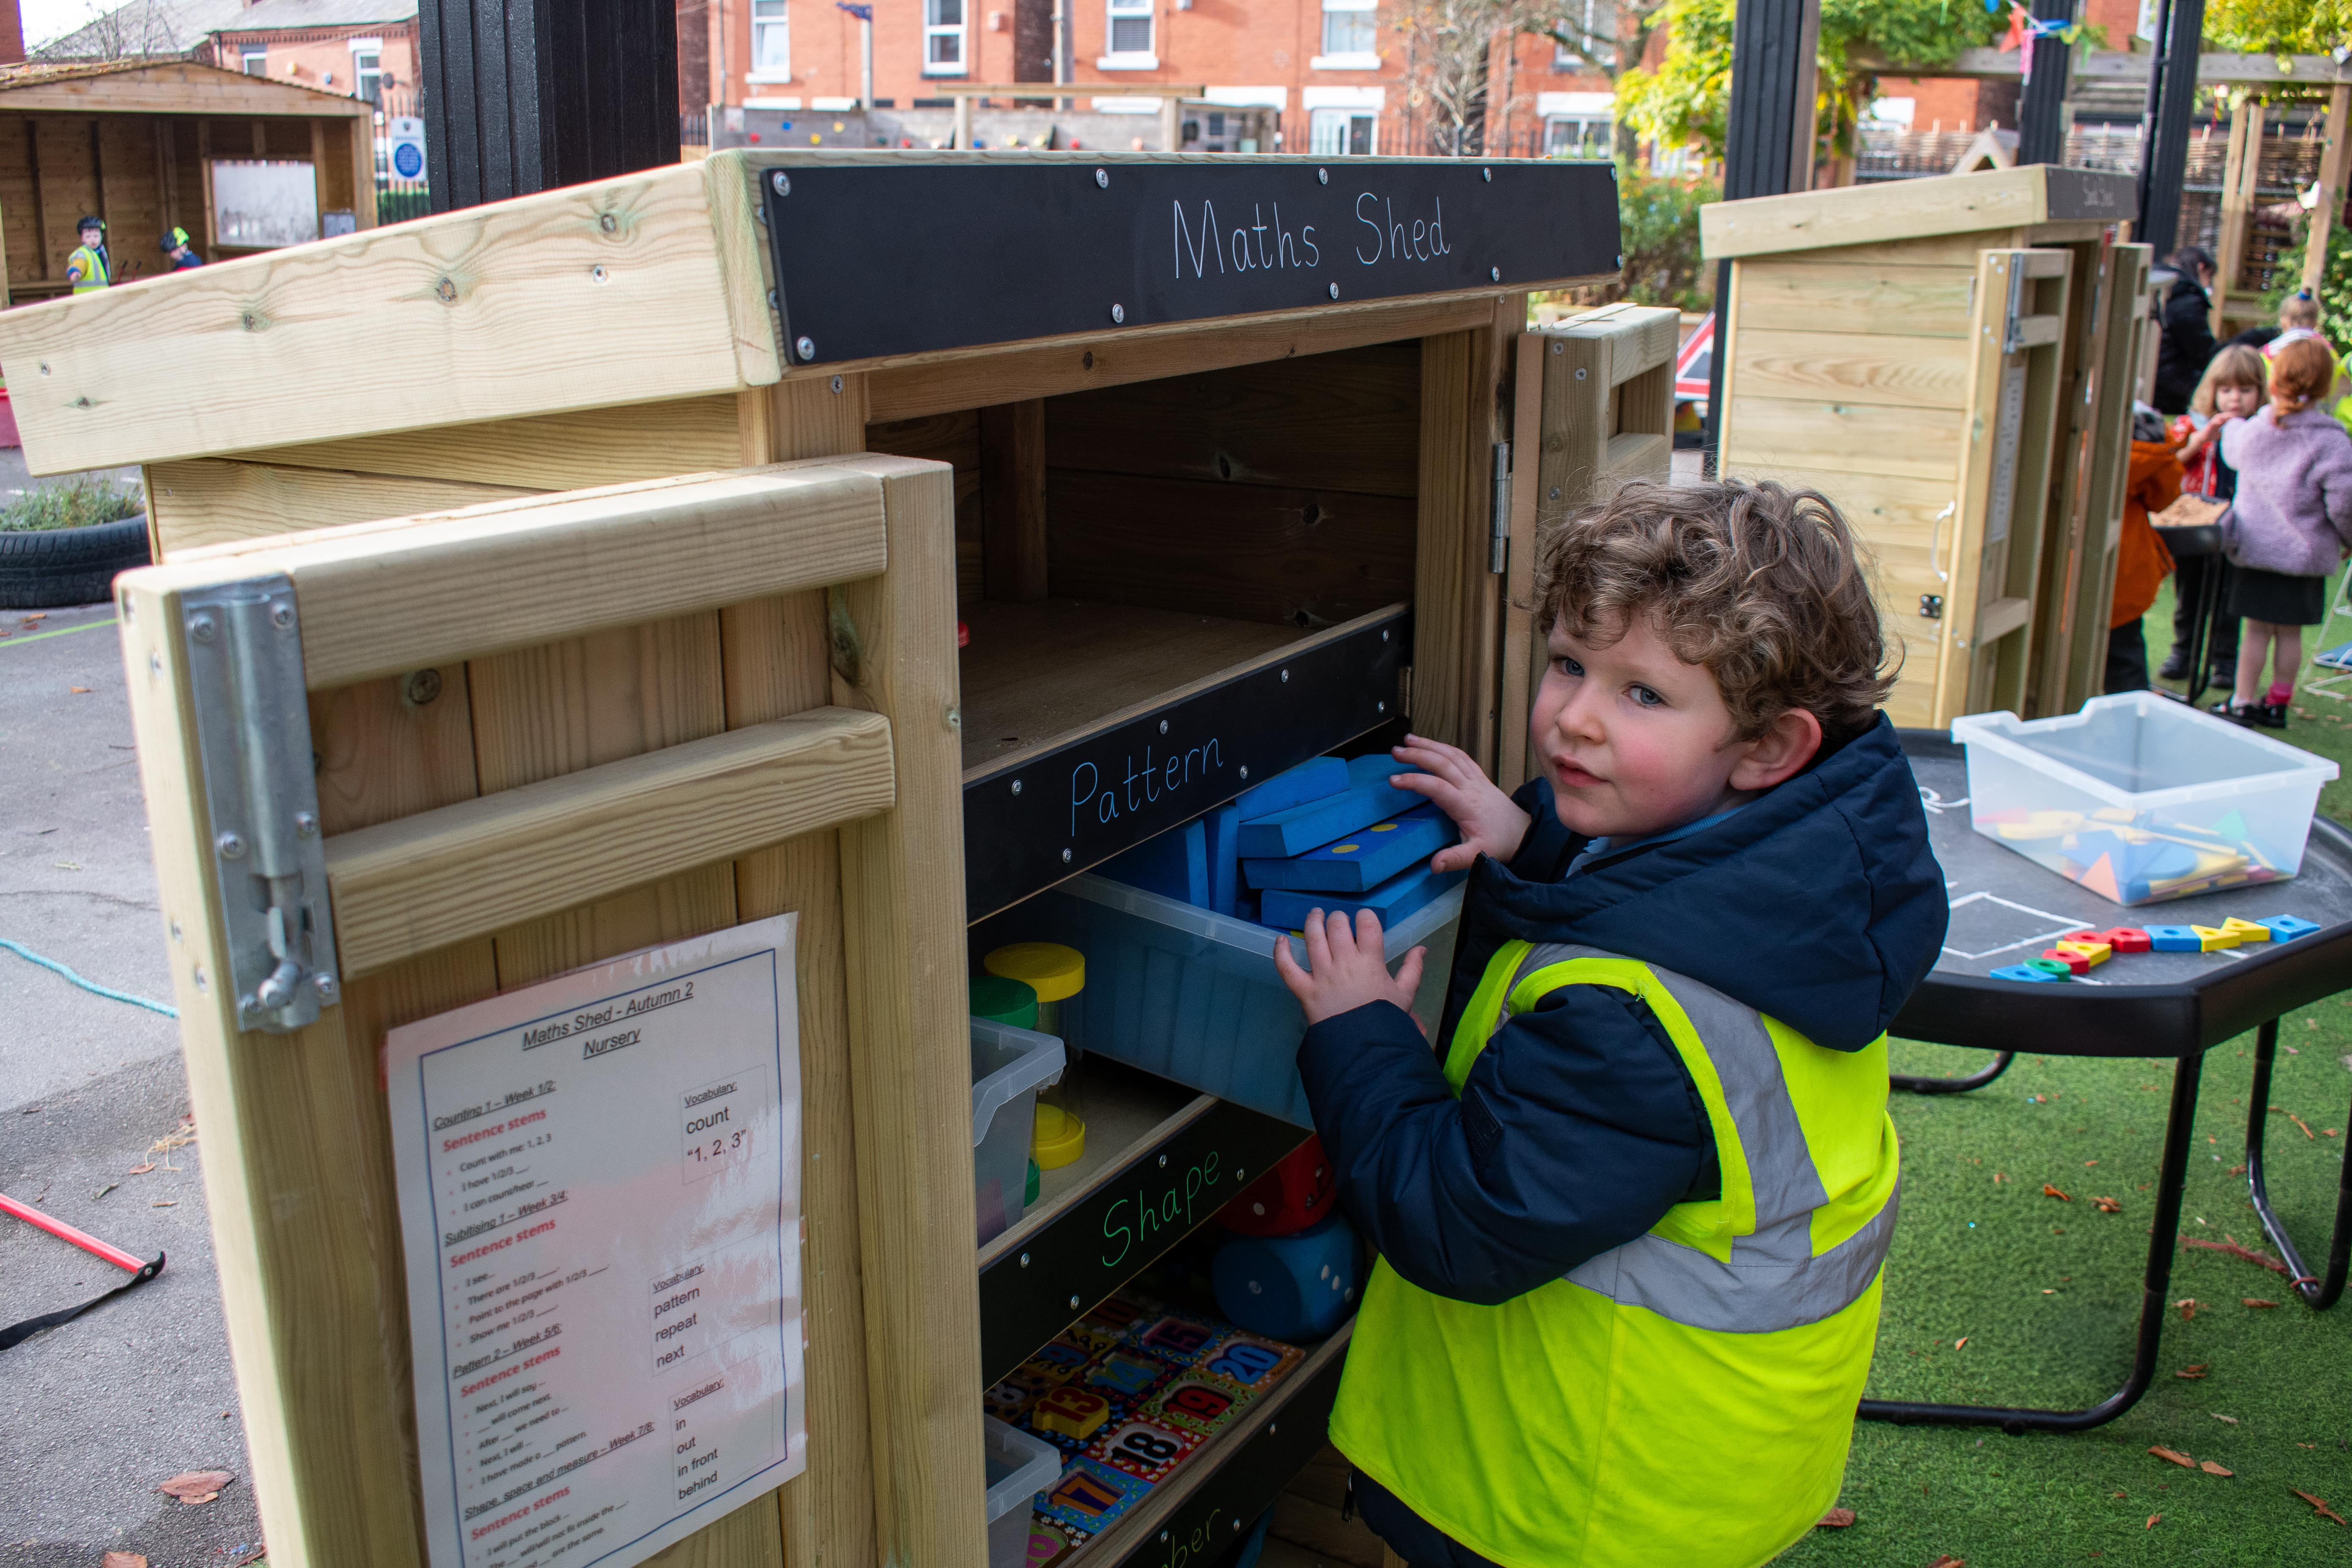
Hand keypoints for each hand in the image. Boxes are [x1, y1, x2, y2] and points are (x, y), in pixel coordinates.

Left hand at [1274, 908, 1425, 1026]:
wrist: (1364, 1048)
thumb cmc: (1385, 1020)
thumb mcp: (1405, 995)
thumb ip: (1413, 969)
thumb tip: (1421, 948)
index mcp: (1370, 961)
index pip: (1367, 925)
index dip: (1365, 916)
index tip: (1364, 919)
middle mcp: (1344, 963)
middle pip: (1337, 927)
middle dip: (1338, 918)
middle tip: (1339, 920)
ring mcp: (1321, 975)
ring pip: (1312, 939)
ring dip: (1313, 921)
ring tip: (1315, 914)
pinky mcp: (1304, 990)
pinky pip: (1287, 967)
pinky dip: (1280, 951)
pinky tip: (1280, 939)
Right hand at [1389, 735, 1531, 872]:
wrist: (1523, 832)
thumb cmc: (1499, 842)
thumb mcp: (1478, 854)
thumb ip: (1455, 859)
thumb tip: (1434, 865)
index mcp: (1467, 806)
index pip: (1437, 787)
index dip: (1415, 781)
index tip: (1393, 780)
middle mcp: (1471, 787)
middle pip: (1443, 763)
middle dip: (1418, 755)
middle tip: (1395, 752)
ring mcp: (1476, 779)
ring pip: (1451, 755)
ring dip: (1429, 745)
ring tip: (1407, 739)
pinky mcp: (1479, 776)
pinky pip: (1461, 756)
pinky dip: (1444, 747)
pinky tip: (1430, 744)